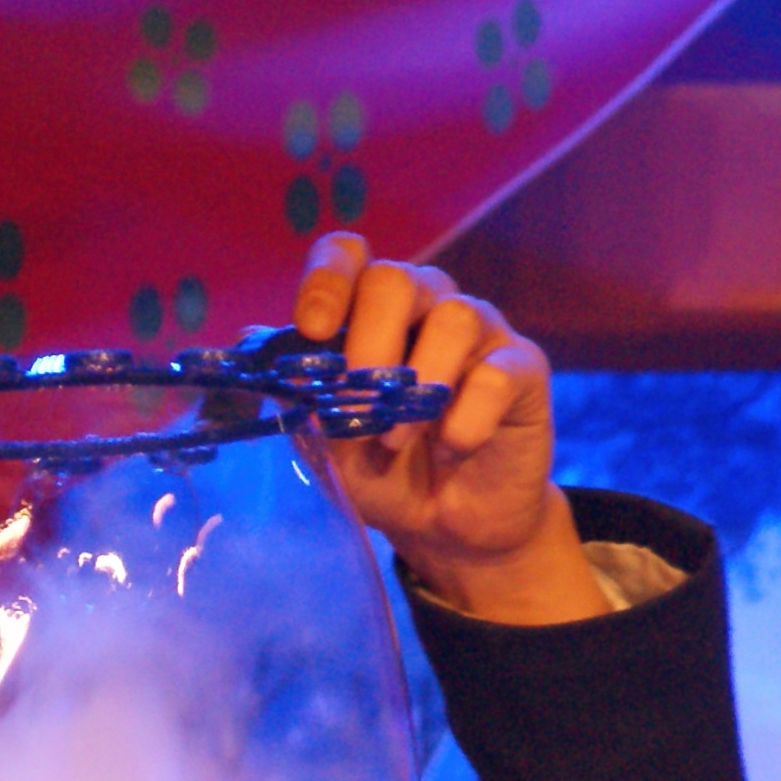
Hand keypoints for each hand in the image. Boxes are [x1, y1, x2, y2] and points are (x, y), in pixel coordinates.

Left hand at [293, 231, 610, 625]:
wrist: (447, 524)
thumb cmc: (382, 473)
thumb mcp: (328, 445)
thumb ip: (299, 397)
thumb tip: (256, 346)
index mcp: (370, 311)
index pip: (349, 257)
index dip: (328, 280)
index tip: (312, 329)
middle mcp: (426, 306)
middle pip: (396, 279)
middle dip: (369, 342)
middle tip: (358, 401)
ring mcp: (480, 332)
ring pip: (455, 317)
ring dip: (418, 387)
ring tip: (395, 440)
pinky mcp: (524, 369)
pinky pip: (496, 376)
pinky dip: (466, 420)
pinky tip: (450, 449)